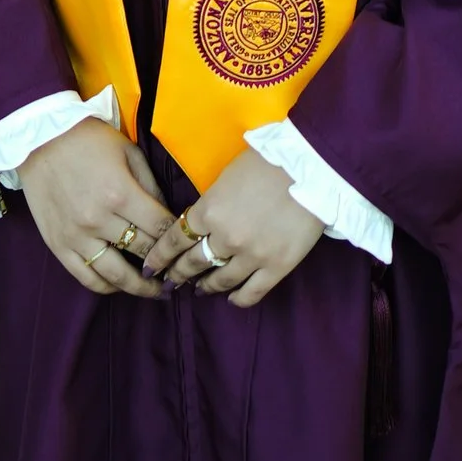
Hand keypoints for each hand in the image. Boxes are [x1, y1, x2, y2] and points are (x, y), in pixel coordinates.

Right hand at [18, 121, 177, 299]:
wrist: (39, 140)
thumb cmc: (89, 141)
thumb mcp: (129, 152)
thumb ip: (150, 185)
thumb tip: (167, 216)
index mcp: (120, 194)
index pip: (160, 228)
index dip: (177, 239)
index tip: (186, 246)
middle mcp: (99, 220)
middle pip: (142, 253)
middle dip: (165, 263)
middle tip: (178, 271)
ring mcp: (76, 237)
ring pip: (116, 276)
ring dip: (140, 287)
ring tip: (155, 290)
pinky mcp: (58, 246)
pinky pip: (86, 278)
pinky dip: (107, 287)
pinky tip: (121, 285)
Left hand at [141, 146, 323, 308]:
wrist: (311, 166)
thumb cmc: (268, 161)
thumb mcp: (227, 176)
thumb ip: (211, 202)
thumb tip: (203, 221)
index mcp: (209, 210)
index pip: (174, 240)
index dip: (159, 257)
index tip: (150, 267)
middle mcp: (225, 237)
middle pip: (193, 263)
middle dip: (178, 274)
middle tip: (171, 282)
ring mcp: (251, 255)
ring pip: (220, 281)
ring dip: (206, 287)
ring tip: (200, 290)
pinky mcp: (276, 267)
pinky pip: (251, 292)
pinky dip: (238, 299)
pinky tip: (231, 298)